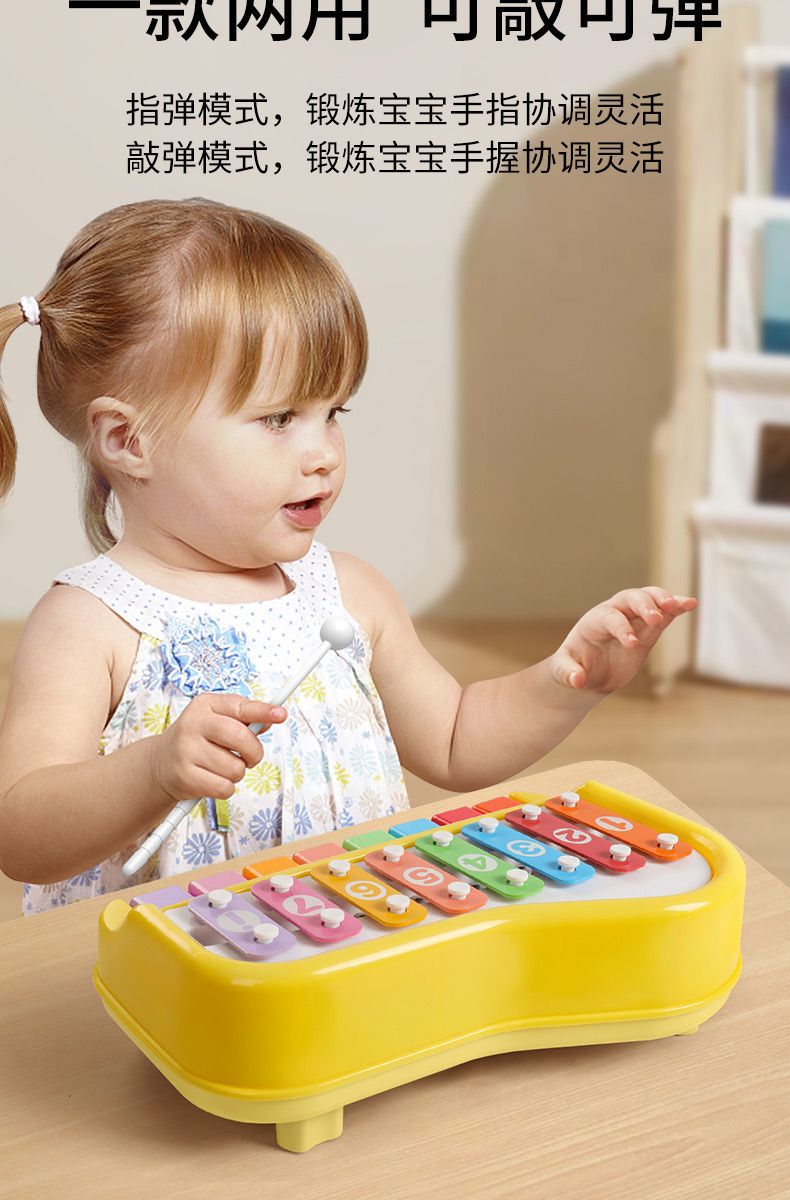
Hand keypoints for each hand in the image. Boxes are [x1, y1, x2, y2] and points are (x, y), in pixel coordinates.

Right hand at [148, 693, 287, 803]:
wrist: (160, 763)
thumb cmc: (198, 740)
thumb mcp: (217, 721)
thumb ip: (244, 719)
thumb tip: (270, 719)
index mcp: (205, 705)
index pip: (240, 707)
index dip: (263, 711)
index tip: (280, 714)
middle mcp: (193, 724)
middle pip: (241, 738)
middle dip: (254, 753)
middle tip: (249, 757)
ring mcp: (186, 750)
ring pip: (236, 768)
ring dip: (237, 773)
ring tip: (221, 767)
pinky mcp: (184, 776)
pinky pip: (225, 787)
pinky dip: (225, 788)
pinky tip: (212, 780)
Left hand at [550, 587, 697, 693]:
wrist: (588, 672)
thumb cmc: (573, 668)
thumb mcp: (563, 672)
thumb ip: (568, 673)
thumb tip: (577, 680)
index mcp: (594, 621)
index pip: (610, 617)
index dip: (621, 627)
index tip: (632, 644)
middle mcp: (614, 613)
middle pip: (630, 598)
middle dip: (644, 606)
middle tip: (656, 619)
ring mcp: (633, 618)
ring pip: (649, 599)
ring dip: (663, 600)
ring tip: (679, 605)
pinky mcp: (648, 629)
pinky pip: (664, 613)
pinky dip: (676, 607)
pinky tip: (691, 604)